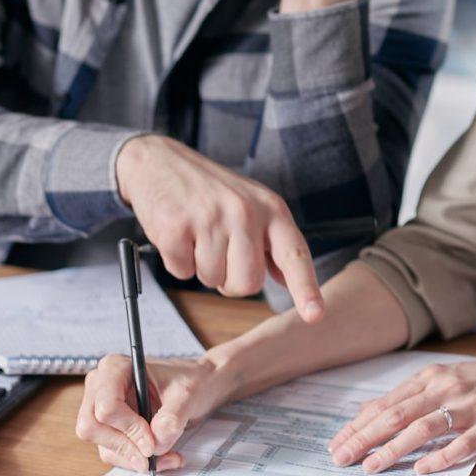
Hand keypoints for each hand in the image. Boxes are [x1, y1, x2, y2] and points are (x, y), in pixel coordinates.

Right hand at [75, 353, 238, 473]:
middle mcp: (100, 387)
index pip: (106, 406)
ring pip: (103, 445)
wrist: (198, 386)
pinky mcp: (110, 428)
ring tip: (168, 457)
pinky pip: (113, 453)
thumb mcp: (187, 395)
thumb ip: (172, 418)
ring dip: (134, 458)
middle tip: (154, 456)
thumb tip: (155, 444)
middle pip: (92, 428)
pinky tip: (162, 457)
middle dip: (125, 447)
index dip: (128, 429)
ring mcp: (101, 408)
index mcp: (115, 368)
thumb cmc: (191, 381)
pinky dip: (136, 460)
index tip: (152, 442)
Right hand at [116, 134, 323, 322]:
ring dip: (202, 268)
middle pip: (248, 283)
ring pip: (212, 280)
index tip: (315, 315)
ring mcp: (210, 218)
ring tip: (197, 235)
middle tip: (219, 252)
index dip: (306, 288)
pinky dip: (178, 261)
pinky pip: (181, 272)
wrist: (160, 161)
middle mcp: (245, 212)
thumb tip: (288, 280)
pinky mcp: (176, 226)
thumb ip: (272, 243)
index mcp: (271, 209)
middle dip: (231, 281)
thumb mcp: (252, 205)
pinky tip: (179, 233)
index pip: (294, 254)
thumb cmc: (211, 190)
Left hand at [326, 356, 475, 474]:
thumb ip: (408, 395)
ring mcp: (466, 406)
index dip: (358, 425)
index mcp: (430, 378)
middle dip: (365, 438)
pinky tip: (422, 469)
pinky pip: (461, 442)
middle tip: (342, 457)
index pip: (386, 404)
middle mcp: (444, 388)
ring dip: (394, 448)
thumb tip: (368, 410)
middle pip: (396, 415)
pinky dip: (440, 456)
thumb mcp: (443, 379)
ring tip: (372, 466)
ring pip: (422, 428)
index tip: (337, 442)